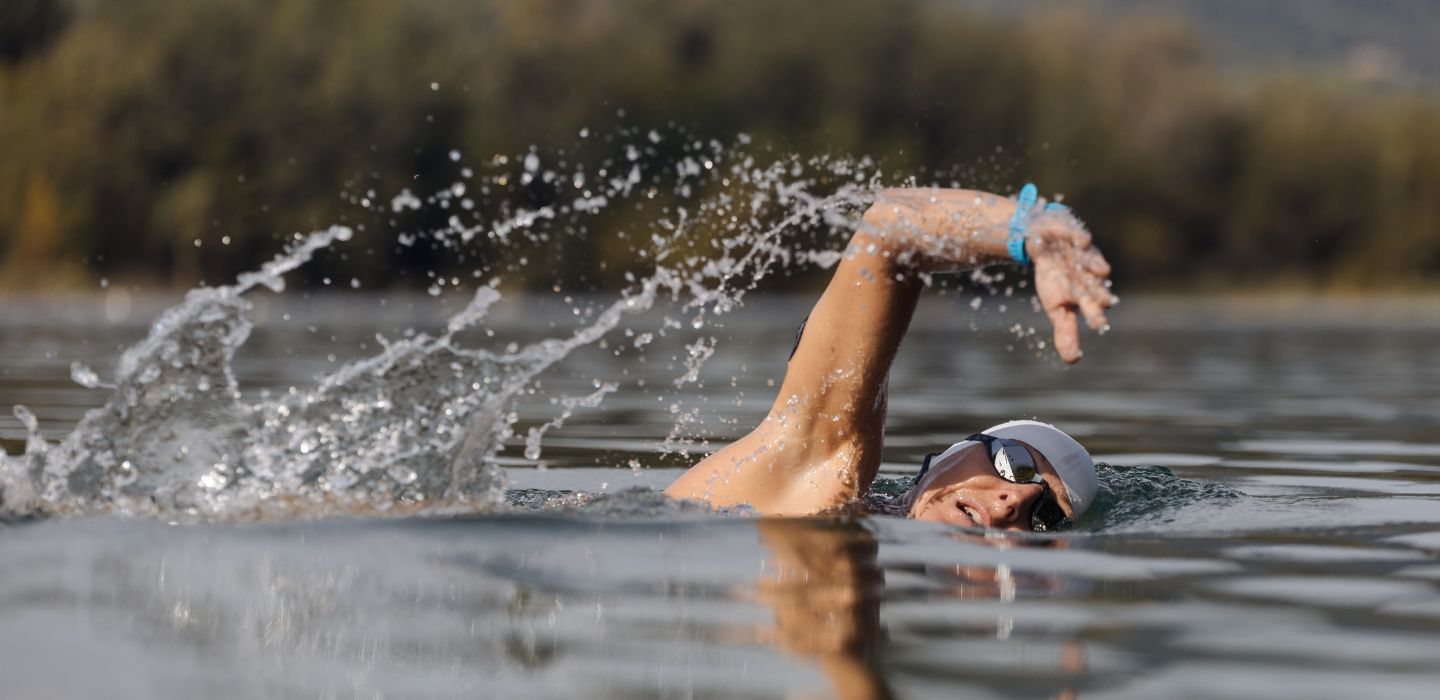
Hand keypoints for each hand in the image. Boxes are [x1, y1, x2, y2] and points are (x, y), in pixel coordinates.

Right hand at [1026, 210, 1115, 363]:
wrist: (1045, 242)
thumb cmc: (1056, 278)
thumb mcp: (1057, 307)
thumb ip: (1066, 332)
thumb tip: (1073, 361)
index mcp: (1087, 292)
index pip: (1094, 306)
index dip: (1096, 314)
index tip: (1098, 325)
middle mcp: (1089, 272)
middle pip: (1095, 284)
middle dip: (1099, 291)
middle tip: (1103, 302)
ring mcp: (1082, 252)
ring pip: (1091, 259)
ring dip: (1095, 264)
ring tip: (1101, 271)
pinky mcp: (1072, 232)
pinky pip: (1076, 233)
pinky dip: (1079, 237)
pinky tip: (1082, 242)